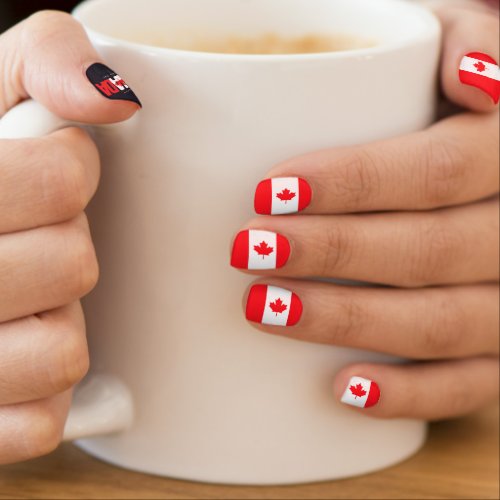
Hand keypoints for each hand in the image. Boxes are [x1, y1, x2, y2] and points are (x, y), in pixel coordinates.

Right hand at [0, 11, 139, 463]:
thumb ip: (51, 60)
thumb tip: (118, 100)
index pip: (62, 179)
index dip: (71, 172)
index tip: (47, 169)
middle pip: (71, 265)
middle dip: (63, 245)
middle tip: (23, 237)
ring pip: (62, 350)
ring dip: (55, 321)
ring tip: (17, 301)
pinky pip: (42, 420)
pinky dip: (42, 390)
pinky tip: (12, 352)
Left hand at [232, 5, 498, 418]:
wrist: (488, 173)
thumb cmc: (451, 105)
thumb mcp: (457, 45)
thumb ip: (468, 33)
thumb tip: (470, 75)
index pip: (440, 169)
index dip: (355, 182)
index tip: (268, 193)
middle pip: (430, 250)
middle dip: (330, 253)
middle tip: (248, 248)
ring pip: (440, 322)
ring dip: (346, 321)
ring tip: (263, 307)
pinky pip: (468, 385)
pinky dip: (408, 394)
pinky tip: (342, 388)